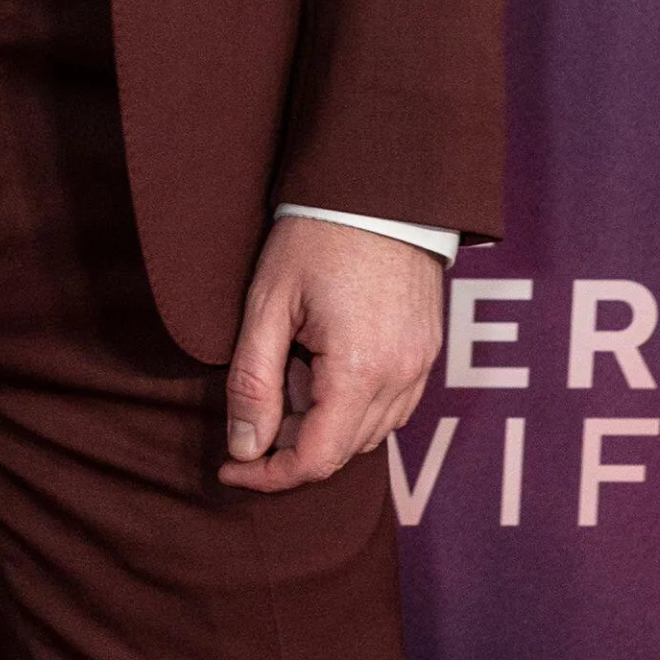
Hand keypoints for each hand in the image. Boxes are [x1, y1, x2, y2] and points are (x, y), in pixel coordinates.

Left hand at [219, 219, 442, 493]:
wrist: (378, 185)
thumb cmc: (317, 234)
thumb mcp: (269, 302)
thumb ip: (253, 381)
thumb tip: (244, 447)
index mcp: (358, 370)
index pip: (315, 459)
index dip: (268, 474)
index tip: (231, 465)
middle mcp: (400, 378)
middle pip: (343, 451)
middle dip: (291, 443)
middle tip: (256, 401)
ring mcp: (420, 366)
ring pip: (369, 433)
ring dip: (324, 425)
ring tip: (289, 372)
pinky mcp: (428, 351)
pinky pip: (392, 406)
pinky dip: (355, 407)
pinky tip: (324, 369)